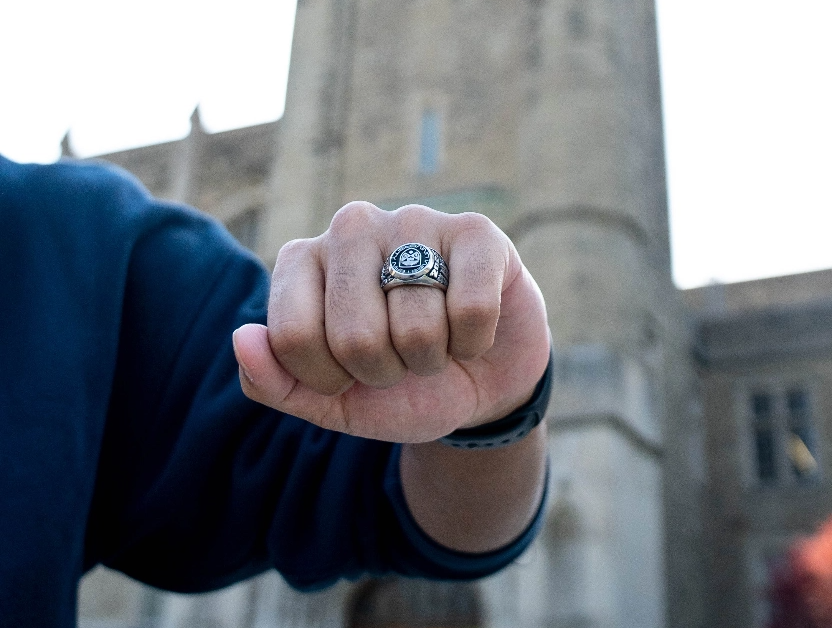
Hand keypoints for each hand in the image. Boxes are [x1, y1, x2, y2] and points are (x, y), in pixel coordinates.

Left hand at [232, 202, 549, 442]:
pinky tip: (471, 324)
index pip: (293, 339)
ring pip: (416, 329)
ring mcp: (413, 220)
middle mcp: (350, 227)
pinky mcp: (476, 231)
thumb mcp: (331, 400)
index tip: (350, 372)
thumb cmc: (398, 385)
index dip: (329, 380)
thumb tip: (242, 338)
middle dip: (385, 372)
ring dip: (432, 358)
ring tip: (437, 337)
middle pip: (355, 338)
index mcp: (300, 261)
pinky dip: (474, 341)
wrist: (479, 380)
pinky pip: (471, 311)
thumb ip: (275, 383)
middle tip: (400, 357)